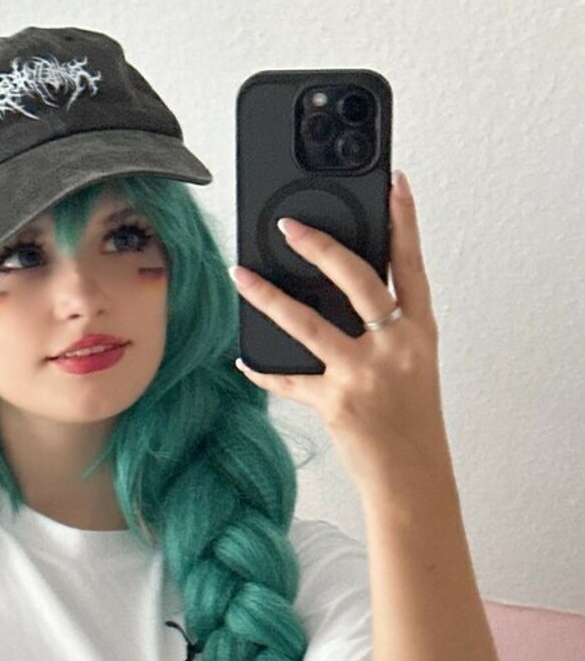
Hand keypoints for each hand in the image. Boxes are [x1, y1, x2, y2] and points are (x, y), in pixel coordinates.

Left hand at [229, 171, 453, 493]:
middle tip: (289, 225)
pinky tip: (243, 356)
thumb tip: (340, 296)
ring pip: (309, 323)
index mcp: (419, 332)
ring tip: (241, 274)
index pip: (412, 265)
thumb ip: (385, 329)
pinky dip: (262, 369)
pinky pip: (289, 378)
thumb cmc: (409, 421)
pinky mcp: (336, 403)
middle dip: (321, 247)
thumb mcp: (411, 365)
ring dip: (269, 296)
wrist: (412, 476)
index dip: (404, 222)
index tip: (394, 184)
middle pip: (358, 280)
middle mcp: (395, 347)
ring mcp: (365, 374)